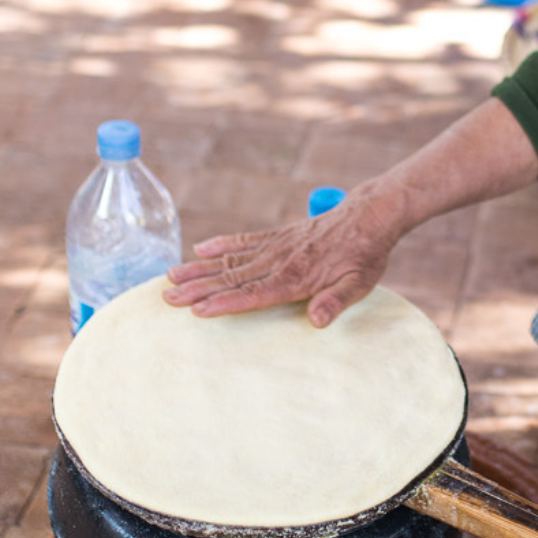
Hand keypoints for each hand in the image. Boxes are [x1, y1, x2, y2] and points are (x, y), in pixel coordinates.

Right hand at [161, 193, 403, 325]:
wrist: (369, 216)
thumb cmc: (365, 256)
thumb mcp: (360, 284)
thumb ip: (336, 302)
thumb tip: (318, 321)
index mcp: (297, 278)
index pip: (253, 294)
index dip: (224, 303)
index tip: (197, 310)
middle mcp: (280, 261)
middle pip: (232, 277)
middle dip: (198, 289)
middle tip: (168, 298)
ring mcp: (276, 246)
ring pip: (231, 259)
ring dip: (200, 269)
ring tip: (170, 276)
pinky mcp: (278, 235)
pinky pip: (244, 240)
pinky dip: (221, 244)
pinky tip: (200, 249)